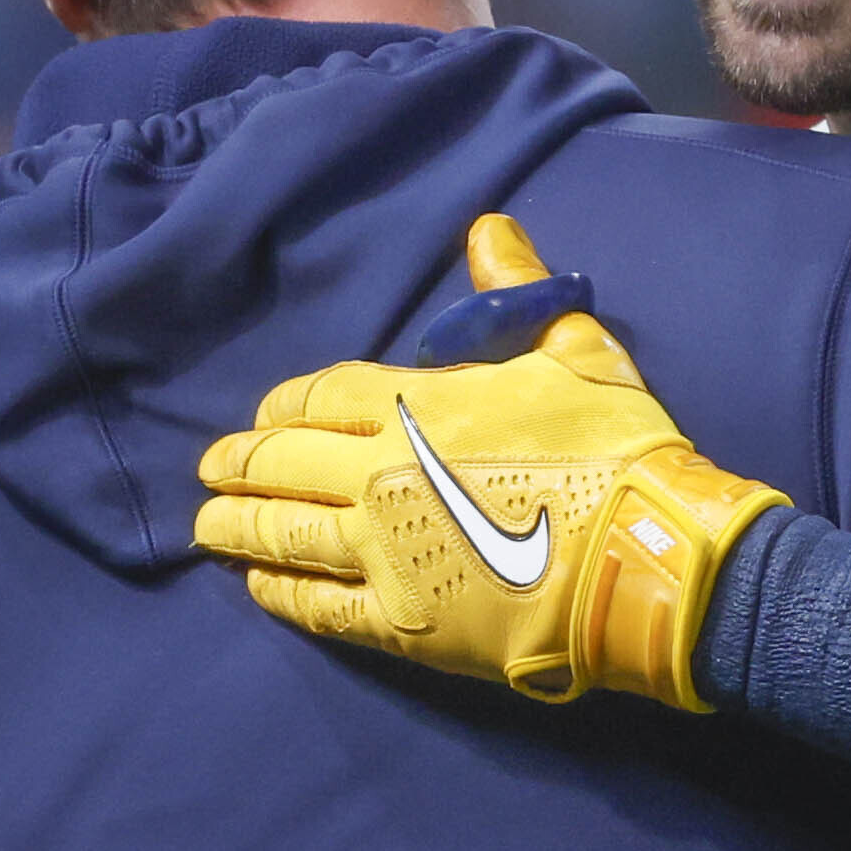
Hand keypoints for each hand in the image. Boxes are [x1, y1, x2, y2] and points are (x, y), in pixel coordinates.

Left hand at [195, 213, 786, 707]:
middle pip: (283, 463)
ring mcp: (383, 551)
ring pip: (282, 534)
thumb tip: (486, 229)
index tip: (266, 415)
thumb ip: (516, 291)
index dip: (284, 406)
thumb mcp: (576, 348)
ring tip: (206, 526)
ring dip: (235, 526)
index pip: (321, 396)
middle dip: (240, 463)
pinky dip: (278, 592)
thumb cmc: (616, 449)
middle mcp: (380, 474)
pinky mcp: (400, 621)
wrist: (644, 555)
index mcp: (418, 406)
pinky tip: (255, 586)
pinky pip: (318, 604)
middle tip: (211, 468)